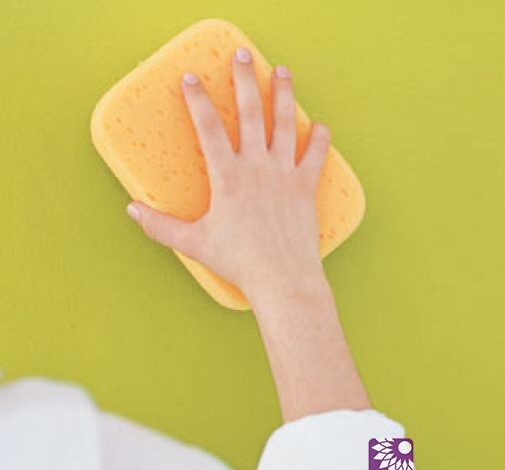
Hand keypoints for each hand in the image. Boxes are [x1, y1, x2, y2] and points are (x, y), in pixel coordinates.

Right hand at [126, 47, 329, 298]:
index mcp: (229, 177)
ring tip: (282, 72)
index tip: (190, 79)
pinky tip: (320, 126)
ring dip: (283, 94)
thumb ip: (160, 225)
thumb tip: (132, 209)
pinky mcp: (306, 186)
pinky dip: (320, 138)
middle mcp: (258, 167)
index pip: (209, 128)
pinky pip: (316, 155)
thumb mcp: (194, 243)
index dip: (197, 101)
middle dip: (244, 79)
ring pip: (285, 123)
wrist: (282, 278)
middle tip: (242, 55)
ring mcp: (285, 174)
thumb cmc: (239, 261)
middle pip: (251, 112)